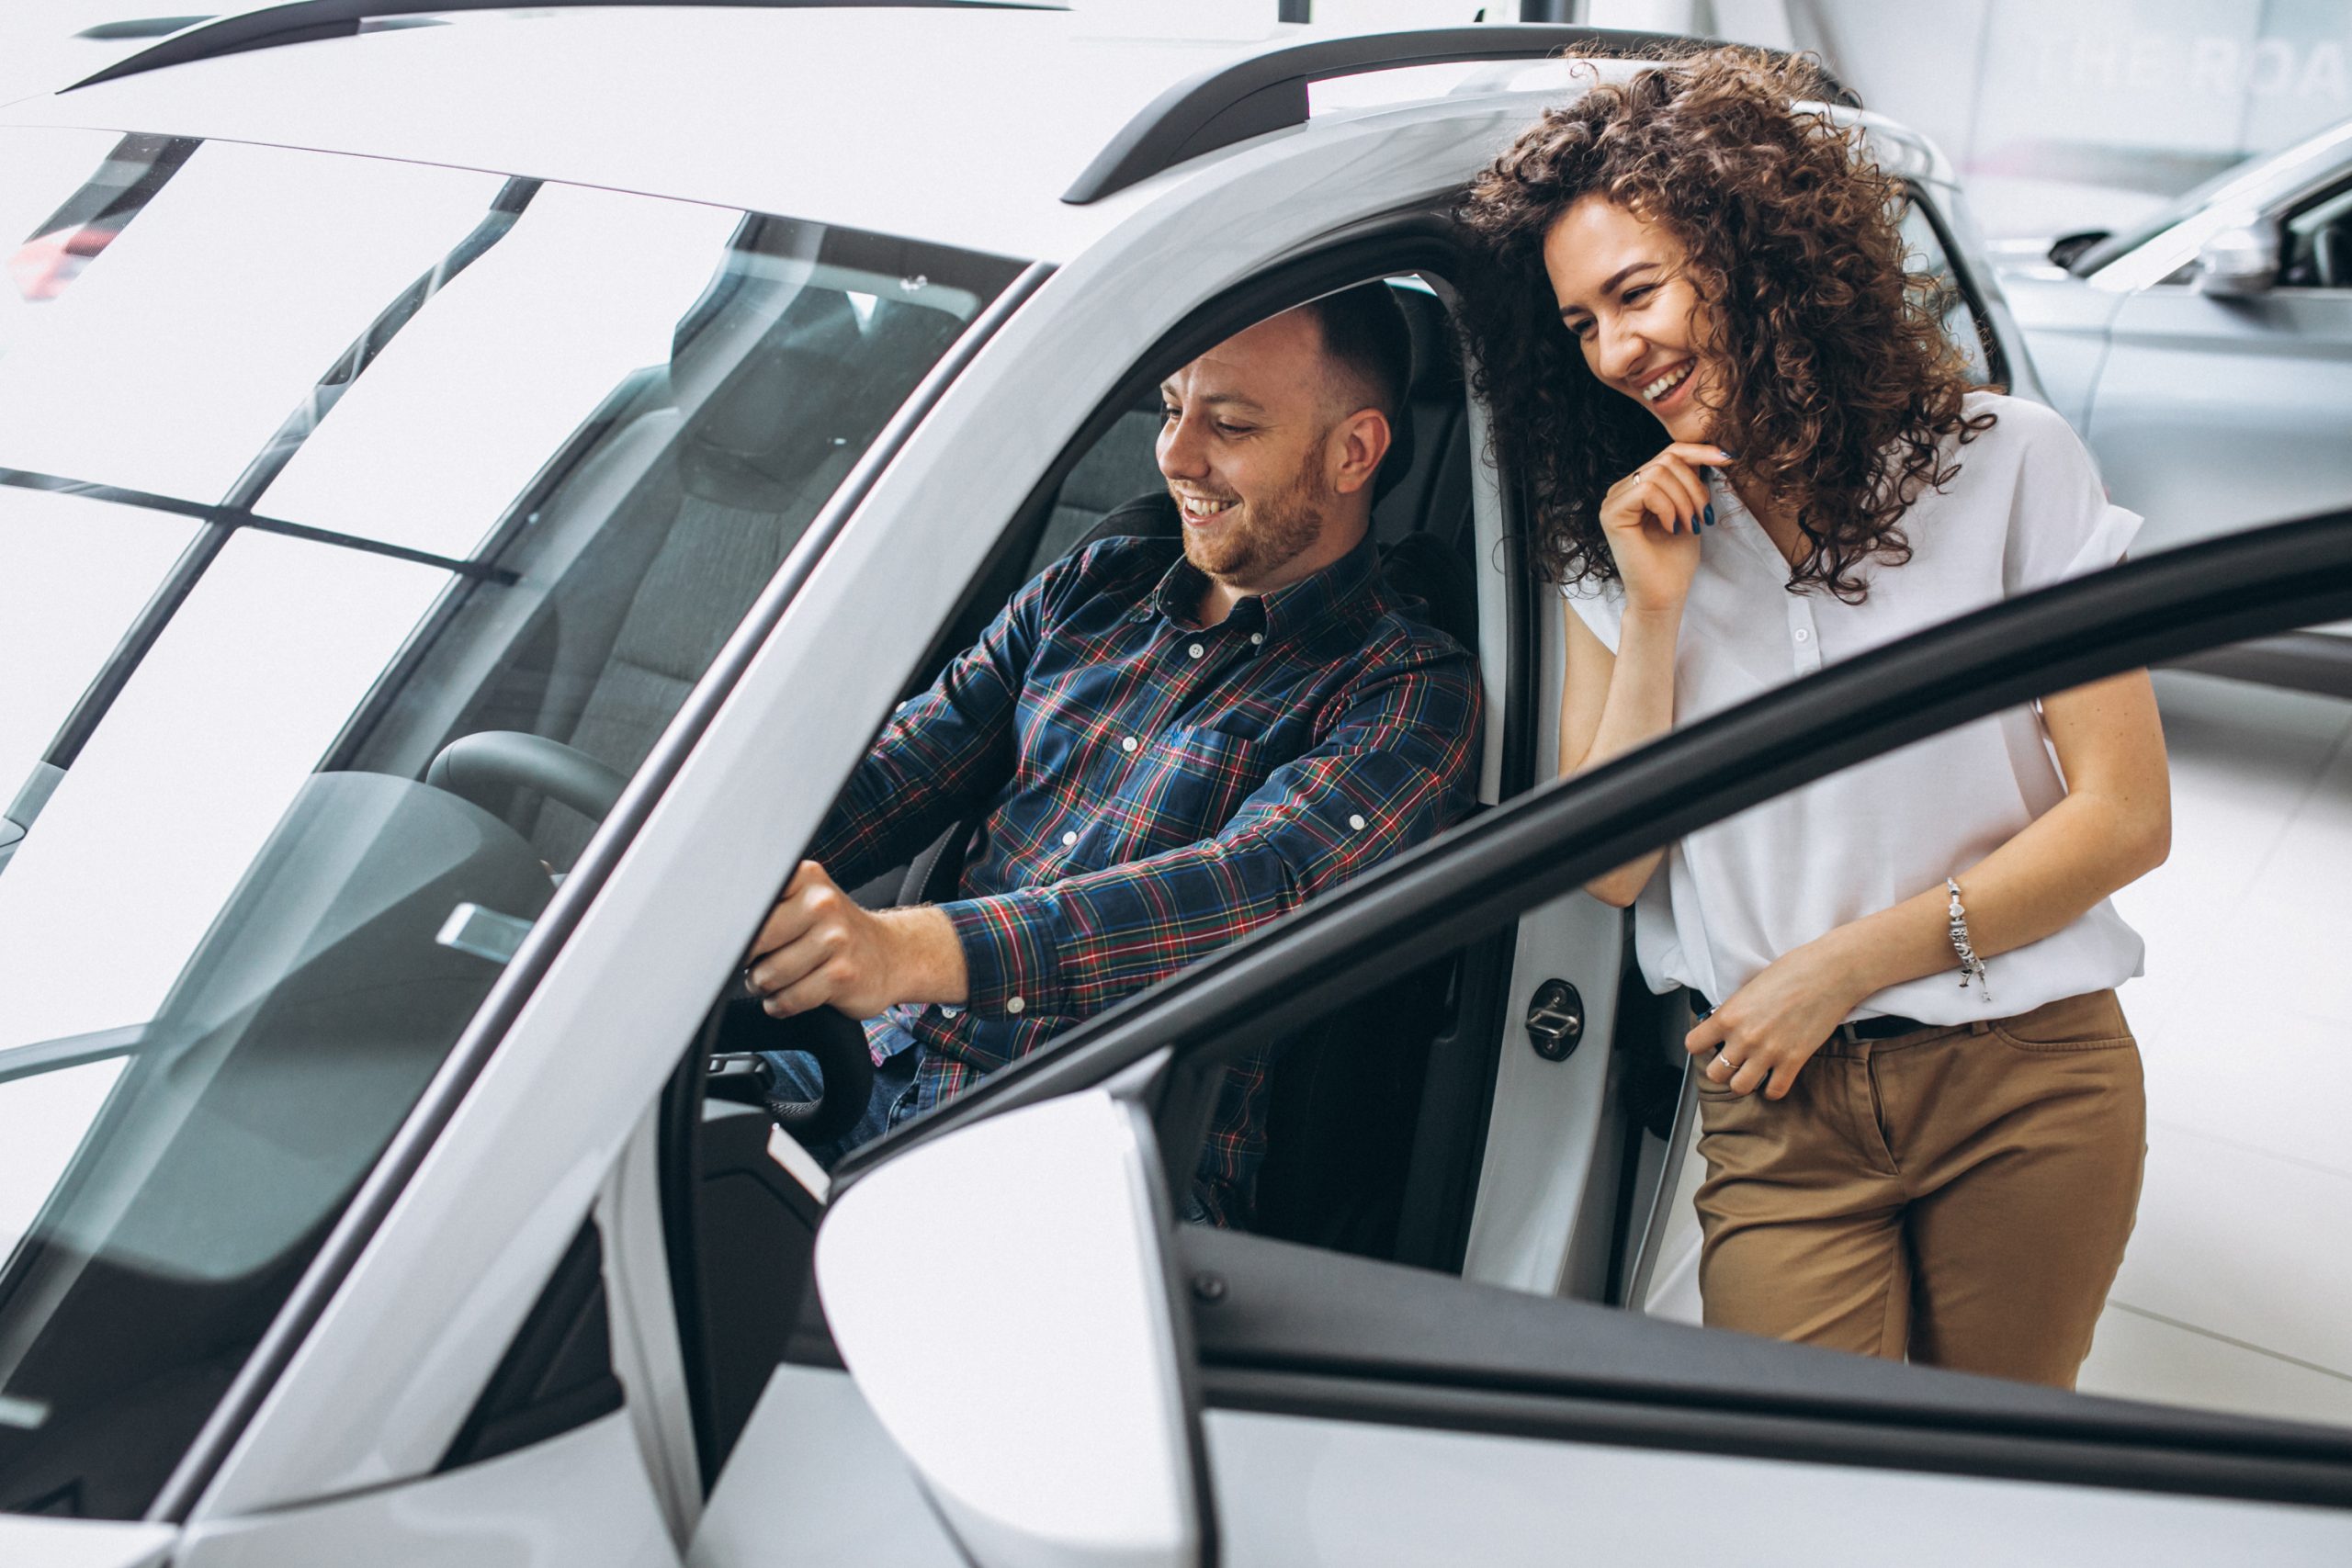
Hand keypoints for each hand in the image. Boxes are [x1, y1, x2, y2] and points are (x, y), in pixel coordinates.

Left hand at [743, 861, 961, 1018]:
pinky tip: (793, 995)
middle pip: (752, 943)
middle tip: (764, 962)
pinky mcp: (841, 975)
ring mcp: (835, 939)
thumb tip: (713, 932)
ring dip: (767, 987)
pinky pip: (789, 999)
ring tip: (782, 979)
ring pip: (768, 975)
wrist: (893, 954)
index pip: (748, 903)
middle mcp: (821, 902)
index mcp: (806, 877)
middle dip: (750, 962)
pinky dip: (783, 1004)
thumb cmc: (836, 932)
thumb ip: (768, 907)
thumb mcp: (806, 902)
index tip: (736, 940)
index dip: (735, 930)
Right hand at [1599, 443, 1731, 616]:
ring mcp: (1613, 501)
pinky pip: (1647, 490)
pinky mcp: (1611, 513)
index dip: (1699, 451)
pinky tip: (1673, 528)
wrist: (1663, 595)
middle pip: (1666, 460)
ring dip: (1684, 500)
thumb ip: (1690, 482)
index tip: (1729, 457)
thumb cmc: (1676, 561)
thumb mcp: (1690, 510)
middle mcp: (1622, 490)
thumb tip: (1710, 452)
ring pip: (1659, 473)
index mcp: (1639, 487)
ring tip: (1689, 526)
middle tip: (1702, 517)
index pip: (1669, 454)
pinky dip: (1668, 508)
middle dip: (1694, 486)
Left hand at [1684, 938, 1865, 1099]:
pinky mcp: (1793, 1061)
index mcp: (1729, 1015)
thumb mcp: (1750, 988)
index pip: (1693, 1045)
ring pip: (1739, 1087)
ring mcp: (1768, 1052)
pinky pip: (1774, 1091)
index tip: (1710, 1044)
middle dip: (1722, 1069)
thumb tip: (1727, 1025)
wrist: (1830, 974)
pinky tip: (1775, 1076)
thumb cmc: (1792, 971)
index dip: (1701, 1046)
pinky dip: (1772, 1088)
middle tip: (1734, 1060)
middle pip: (1715, 1073)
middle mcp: (1744, 1037)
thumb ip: (1735, 1011)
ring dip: (1744, 1081)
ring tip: (1752, 1071)